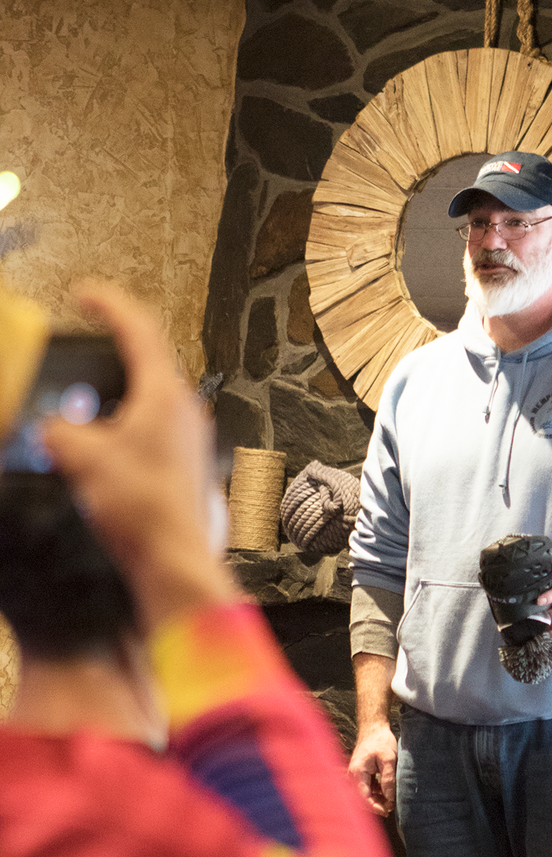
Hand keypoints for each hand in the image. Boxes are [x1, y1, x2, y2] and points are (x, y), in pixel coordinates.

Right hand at [43, 280, 234, 633]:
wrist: (175, 561)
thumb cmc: (142, 510)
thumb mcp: (81, 459)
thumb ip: (60, 430)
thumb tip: (54, 427)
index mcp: (164, 395)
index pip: (139, 329)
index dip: (108, 304)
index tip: (84, 294)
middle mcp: (186, 411)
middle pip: (149, 362)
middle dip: (114, 350)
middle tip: (88, 342)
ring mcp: (192, 438)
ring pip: (151, 399)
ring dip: (119, 393)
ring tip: (87, 402)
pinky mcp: (187, 465)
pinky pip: (154, 430)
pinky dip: (126, 425)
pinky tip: (105, 449)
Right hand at [349, 721, 397, 815]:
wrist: (374, 729)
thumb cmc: (381, 741)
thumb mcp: (389, 759)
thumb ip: (388, 778)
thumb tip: (390, 798)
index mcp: (358, 772)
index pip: (363, 796)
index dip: (374, 807)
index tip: (387, 810)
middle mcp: (353, 775)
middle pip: (362, 798)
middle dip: (376, 805)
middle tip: (391, 807)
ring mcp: (355, 775)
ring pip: (364, 795)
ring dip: (376, 800)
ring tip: (391, 801)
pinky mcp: (360, 775)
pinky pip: (366, 789)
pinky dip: (375, 793)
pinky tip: (386, 793)